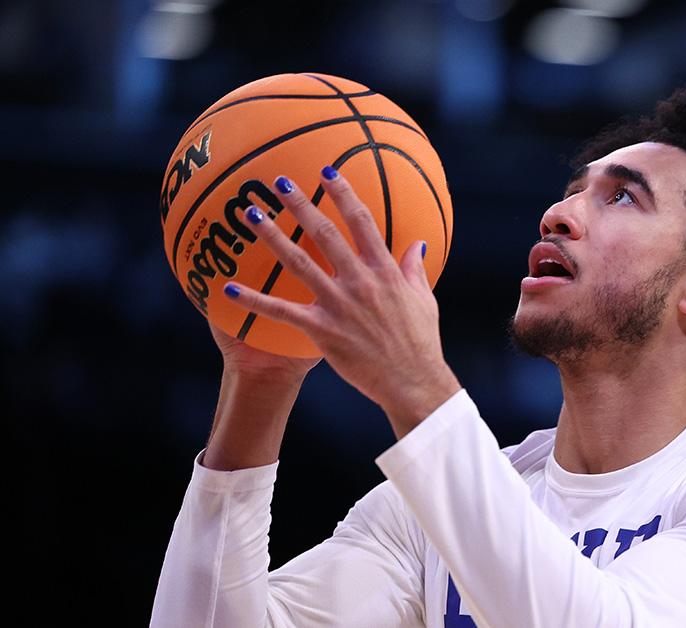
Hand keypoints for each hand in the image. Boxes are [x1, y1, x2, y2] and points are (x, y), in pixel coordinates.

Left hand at [221, 168, 460, 436]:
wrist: (413, 381)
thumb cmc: (421, 342)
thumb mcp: (424, 300)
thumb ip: (414, 269)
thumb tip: (418, 244)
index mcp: (384, 271)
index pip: (362, 222)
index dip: (344, 193)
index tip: (328, 171)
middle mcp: (360, 281)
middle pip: (325, 233)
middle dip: (301, 203)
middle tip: (278, 181)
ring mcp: (339, 304)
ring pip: (298, 262)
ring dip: (272, 236)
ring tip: (251, 214)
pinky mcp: (322, 330)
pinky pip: (281, 312)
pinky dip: (253, 300)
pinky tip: (228, 288)